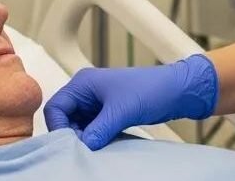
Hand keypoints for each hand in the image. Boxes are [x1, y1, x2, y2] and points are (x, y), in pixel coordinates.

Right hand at [44, 54, 218, 149]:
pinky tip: (103, 146)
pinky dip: (94, 138)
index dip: (59, 128)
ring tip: (95, 149)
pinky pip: (92, 129)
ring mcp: (98, 103)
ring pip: (78, 126)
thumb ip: (99, 130)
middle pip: (65, 119)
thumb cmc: (152, 90)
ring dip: (84, 138)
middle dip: (72, 135)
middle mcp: (87, 91)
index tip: (72, 144)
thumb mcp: (122, 111)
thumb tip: (82, 147)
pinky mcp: (108, 113)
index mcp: (84, 83)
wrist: (178, 90)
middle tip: (84, 150)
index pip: (56, 108)